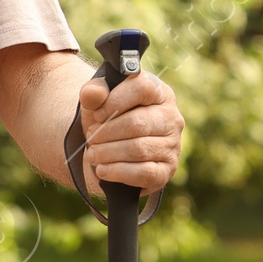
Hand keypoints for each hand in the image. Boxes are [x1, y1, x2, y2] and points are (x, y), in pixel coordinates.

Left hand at [78, 64, 182, 195]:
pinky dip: (117, 172)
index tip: (97, 114)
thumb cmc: (108, 119)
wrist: (112, 150)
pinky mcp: (166, 170)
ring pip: (139, 149)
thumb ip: (93, 92)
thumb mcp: (98, 101)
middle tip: (90, 138)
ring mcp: (172, 145)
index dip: (114, 101)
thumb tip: (92, 94)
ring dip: (108, 153)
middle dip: (106, 133)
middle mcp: (171, 118)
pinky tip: (102, 169)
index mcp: (159, 92)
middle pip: (137, 123)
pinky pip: (144, 173)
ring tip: (92, 154)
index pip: (142, 88)